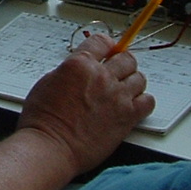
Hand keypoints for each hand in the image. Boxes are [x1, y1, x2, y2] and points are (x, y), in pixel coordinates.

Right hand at [16, 30, 154, 175]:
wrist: (50, 148)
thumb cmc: (42, 121)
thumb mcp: (47, 83)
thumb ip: (69, 72)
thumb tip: (80, 71)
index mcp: (79, 64)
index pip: (102, 42)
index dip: (106, 46)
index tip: (109, 50)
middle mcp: (101, 76)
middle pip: (126, 58)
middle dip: (121, 63)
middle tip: (117, 72)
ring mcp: (117, 96)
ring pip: (139, 78)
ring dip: (132, 82)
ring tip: (124, 91)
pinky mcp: (127, 117)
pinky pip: (148, 101)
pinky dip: (143, 101)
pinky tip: (133, 105)